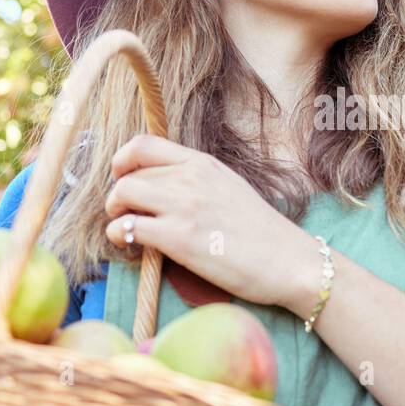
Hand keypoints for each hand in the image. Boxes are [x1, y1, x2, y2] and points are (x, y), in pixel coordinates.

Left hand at [103, 134, 320, 312]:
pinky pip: (127, 227)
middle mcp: (190, 178)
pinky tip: (130, 245)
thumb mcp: (228, 187)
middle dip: (118, 196)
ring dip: (115, 214)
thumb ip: (195, 180)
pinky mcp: (179, 238)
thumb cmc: (261, 232)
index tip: (123, 178)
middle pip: (128, 174)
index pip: (143, 145)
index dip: (122, 161)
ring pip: (122, 195)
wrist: (289, 260)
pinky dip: (118, 235)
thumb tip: (160, 186)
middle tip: (126, 215)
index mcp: (202, 163)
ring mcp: (184, 207)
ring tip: (125, 229)